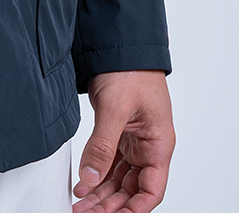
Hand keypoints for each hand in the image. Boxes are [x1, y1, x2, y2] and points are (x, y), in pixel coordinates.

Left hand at [72, 70, 174, 212]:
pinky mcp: (118, 132)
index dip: (134, 209)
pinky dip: (96, 175)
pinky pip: (109, 162)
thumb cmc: (130, 69)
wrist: (118, 42)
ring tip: (80, 205)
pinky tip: (82, 185)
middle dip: (110, 205)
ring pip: (119, 179)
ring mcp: (133, 140)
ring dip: (101, 193)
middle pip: (132, 189)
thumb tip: (90, 178)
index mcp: (158, 144)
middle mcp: (148, 146)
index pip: (151, 190)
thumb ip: (102, 145)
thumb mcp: (115, 108)